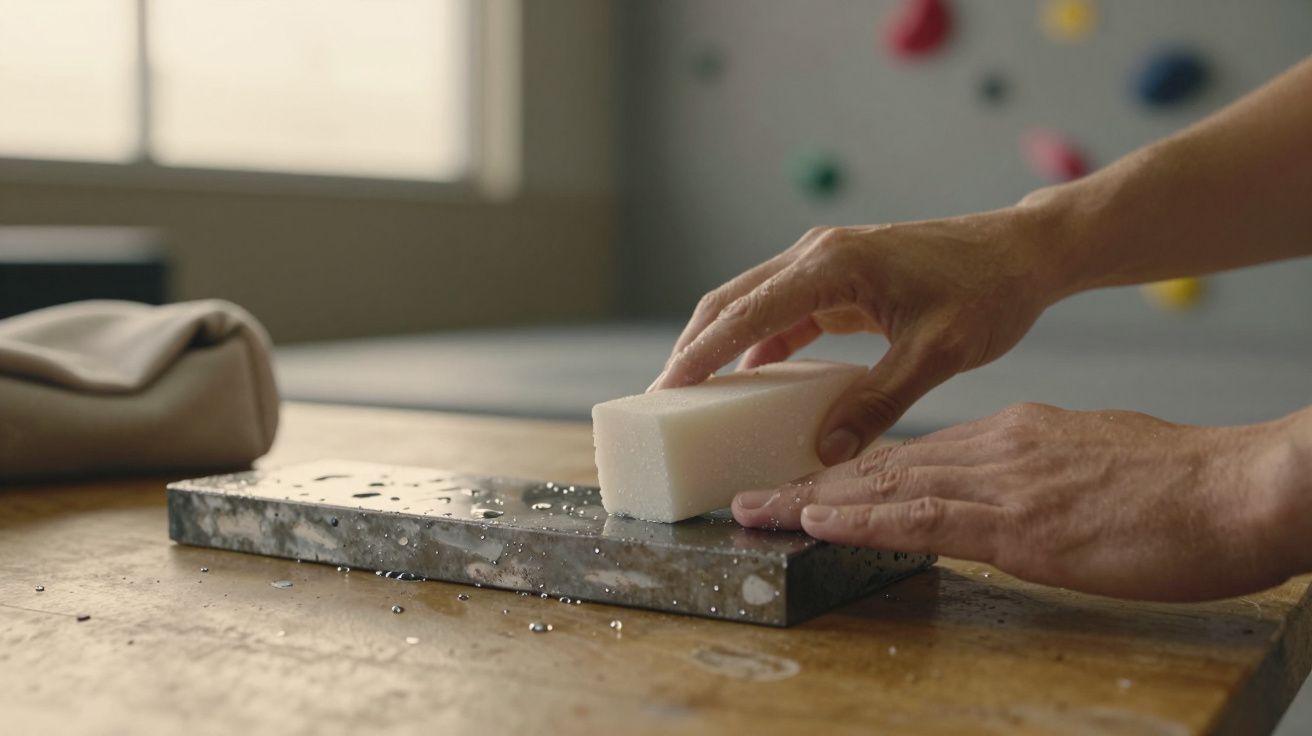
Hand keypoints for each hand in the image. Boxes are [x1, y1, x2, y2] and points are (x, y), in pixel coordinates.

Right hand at [649, 207, 1065, 464]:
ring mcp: (825, 263)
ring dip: (720, 346)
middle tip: (661, 402)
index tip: (665, 390)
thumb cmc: (988, 292)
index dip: (701, 353)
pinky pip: (783, 312)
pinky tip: (752, 384)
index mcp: (834, 265)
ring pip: (750, 304)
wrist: (1022, 253)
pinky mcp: (838, 278)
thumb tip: (826, 449)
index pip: (745, 312)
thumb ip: (879, 402)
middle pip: (730, 301)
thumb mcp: (936, 353)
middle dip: (693, 349)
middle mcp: (818, 255)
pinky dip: (760, 345)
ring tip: (693, 397)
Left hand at [731, 403, 1310, 601]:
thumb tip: (1016, 484)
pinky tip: (817, 521)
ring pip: (884, 486)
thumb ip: (1042, 467)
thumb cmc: (1182, 482)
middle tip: (755, 492)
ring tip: (756, 509)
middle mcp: (994, 448)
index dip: (854, 470)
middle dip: (813, 481)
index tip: (810, 483)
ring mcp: (1001, 483)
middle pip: (883, 464)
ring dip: (812, 501)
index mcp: (1013, 434)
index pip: (914, 453)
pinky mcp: (1017, 524)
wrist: (1239, 488)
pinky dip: (860, 520)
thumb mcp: (1096, 458)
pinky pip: (919, 518)